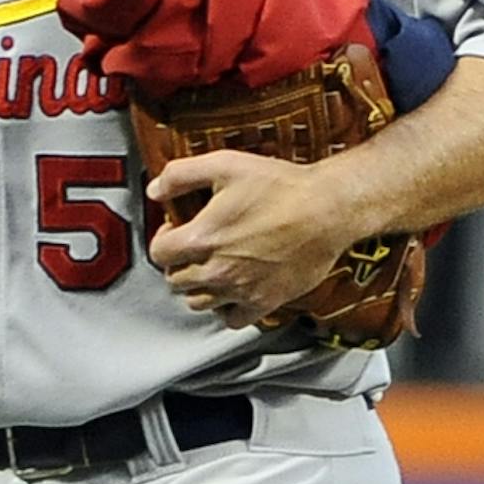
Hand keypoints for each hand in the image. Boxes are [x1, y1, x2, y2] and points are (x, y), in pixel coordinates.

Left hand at [148, 151, 356, 325]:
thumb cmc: (282, 186)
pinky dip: (226, 308)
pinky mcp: (264, 302)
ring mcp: (240, 290)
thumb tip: (155, 190)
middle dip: (179, 263)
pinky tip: (233, 289)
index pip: (159, 253)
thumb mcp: (225, 164)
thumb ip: (181, 175)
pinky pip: (231, 319)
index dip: (163, 240)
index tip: (176, 231)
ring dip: (198, 286)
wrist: (329, 209)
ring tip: (211, 268)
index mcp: (202, 238)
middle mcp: (217, 270)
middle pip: (175, 280)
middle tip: (194, 248)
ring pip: (198, 302)